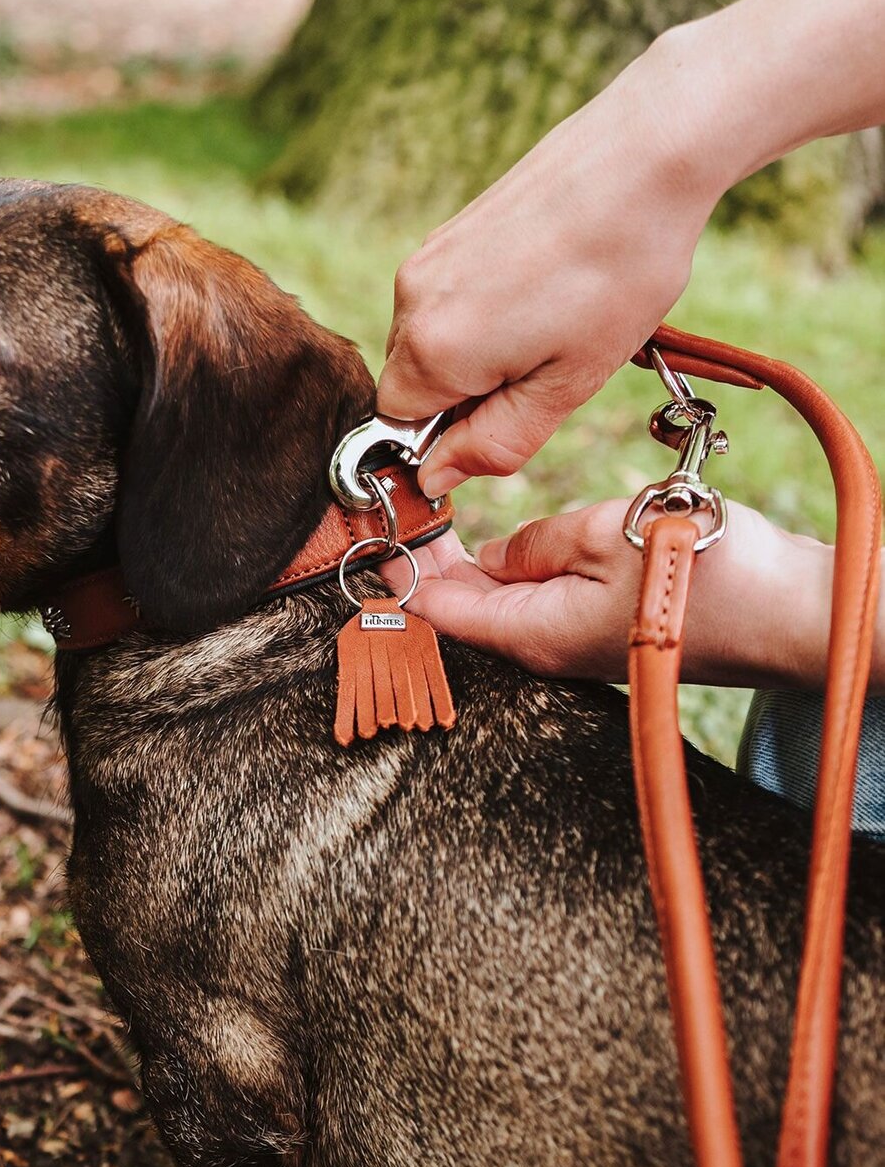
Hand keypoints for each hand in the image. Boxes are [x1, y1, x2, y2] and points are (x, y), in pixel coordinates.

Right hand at [376, 39, 721, 497]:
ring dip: (477, 350)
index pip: (400, 428)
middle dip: (464, 393)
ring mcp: (425, 260)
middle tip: (544, 364)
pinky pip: (446, 299)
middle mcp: (410, 303)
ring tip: (551, 317)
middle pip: (411, 383)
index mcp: (432, 352)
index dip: (449, 436)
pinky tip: (543, 285)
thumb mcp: (566, 387)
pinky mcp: (446, 232)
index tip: (509, 412)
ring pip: (429, 340)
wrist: (646, 153)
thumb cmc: (618, 273)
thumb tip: (434, 480)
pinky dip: (484, 310)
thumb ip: (493, 445)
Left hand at [379, 500, 833, 688]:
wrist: (793, 613)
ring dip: (467, 567)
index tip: (373, 536)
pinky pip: (536, 604)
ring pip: (499, 605)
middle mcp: (544, 649)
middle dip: (429, 566)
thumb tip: (490, 554)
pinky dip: (509, 573)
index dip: (402, 572)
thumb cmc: (704, 574)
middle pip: (464, 609)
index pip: (439, 610)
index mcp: (531, 632)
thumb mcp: (605, 534)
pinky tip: (503, 545)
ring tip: (437, 522)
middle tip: (401, 516)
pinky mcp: (601, 631)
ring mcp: (573, 645)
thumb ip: (535, 543)